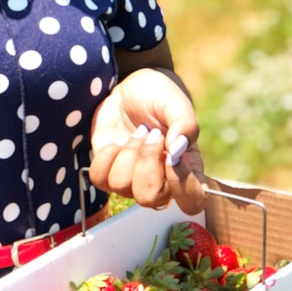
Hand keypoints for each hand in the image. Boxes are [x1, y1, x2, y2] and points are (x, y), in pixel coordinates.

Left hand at [89, 68, 205, 214]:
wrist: (130, 87)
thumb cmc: (160, 95)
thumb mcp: (177, 103)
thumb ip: (185, 126)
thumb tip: (177, 153)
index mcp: (187, 171)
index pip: (192, 203)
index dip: (180, 185)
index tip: (171, 155)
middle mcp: (161, 181)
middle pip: (149, 199)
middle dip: (146, 163)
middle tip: (151, 135)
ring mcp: (132, 178)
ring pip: (121, 187)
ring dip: (128, 154)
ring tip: (137, 133)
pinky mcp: (108, 170)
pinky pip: (99, 179)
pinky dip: (106, 157)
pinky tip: (118, 141)